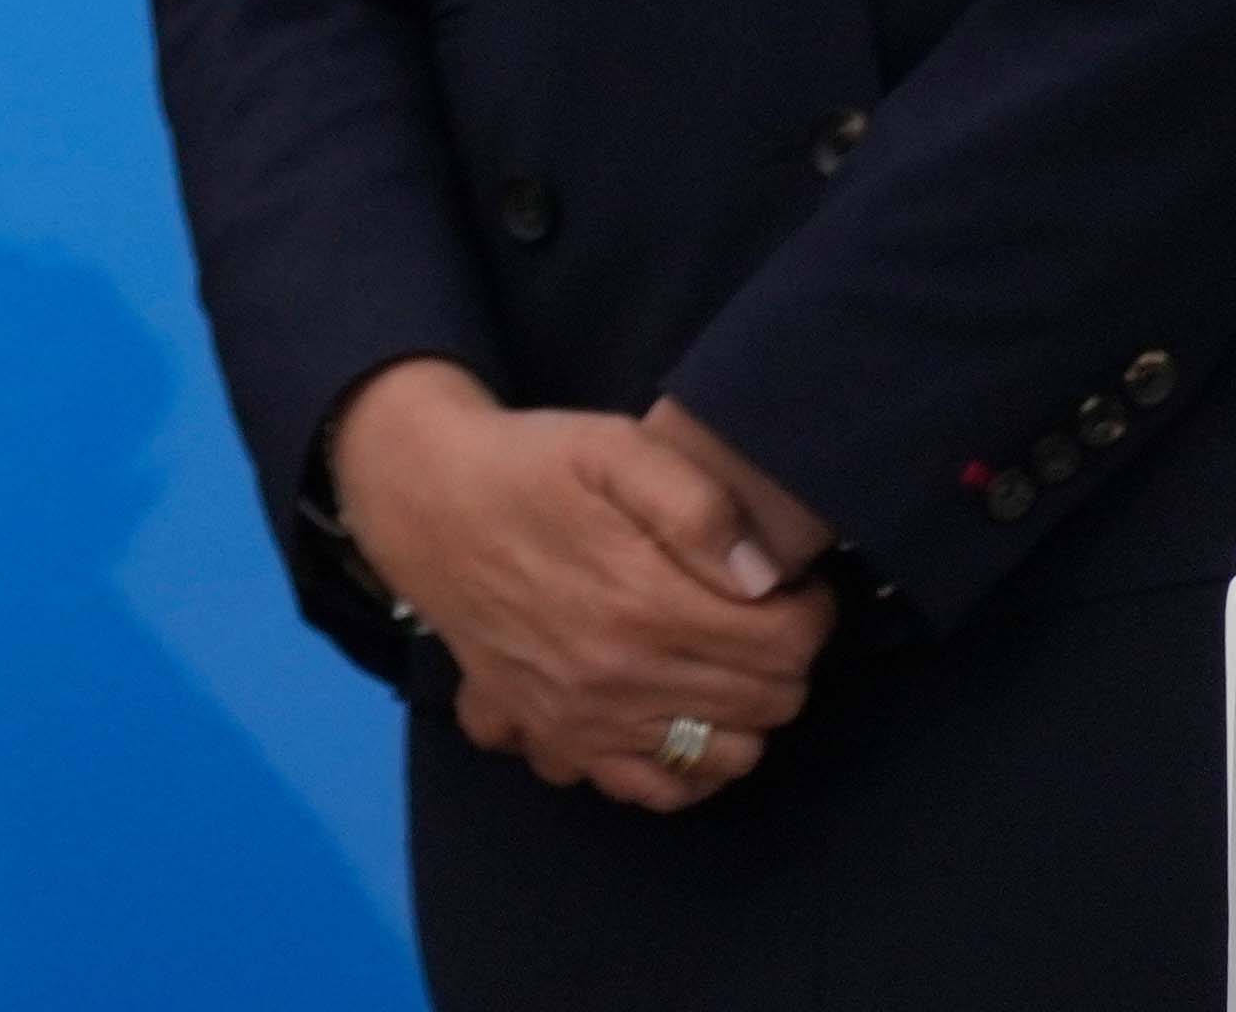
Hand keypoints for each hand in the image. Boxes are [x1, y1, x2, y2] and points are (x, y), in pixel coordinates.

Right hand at [321, 360, 829, 807]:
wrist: (424, 502)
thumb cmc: (529, 467)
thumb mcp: (612, 446)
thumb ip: (696, 503)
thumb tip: (763, 577)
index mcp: (643, 602)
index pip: (787, 643)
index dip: (811, 611)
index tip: (795, 587)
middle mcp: (620, 678)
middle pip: (768, 701)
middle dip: (786, 658)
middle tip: (760, 616)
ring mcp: (586, 721)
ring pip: (726, 755)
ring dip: (745, 712)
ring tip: (725, 662)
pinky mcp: (556, 740)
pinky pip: (652, 791)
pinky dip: (684, 767)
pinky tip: (681, 718)